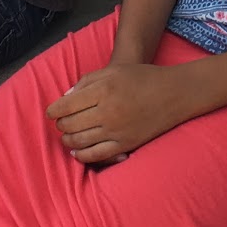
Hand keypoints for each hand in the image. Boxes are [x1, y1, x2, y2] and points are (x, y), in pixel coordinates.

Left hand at [45, 62, 196, 163]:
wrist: (174, 94)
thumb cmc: (142, 78)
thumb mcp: (113, 70)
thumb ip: (86, 81)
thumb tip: (64, 99)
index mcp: (103, 90)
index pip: (65, 105)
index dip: (53, 110)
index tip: (52, 111)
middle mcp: (108, 112)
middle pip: (69, 125)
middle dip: (60, 124)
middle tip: (60, 121)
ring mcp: (116, 131)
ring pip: (79, 142)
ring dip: (67, 139)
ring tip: (67, 135)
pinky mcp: (125, 145)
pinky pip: (95, 155)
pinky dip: (81, 155)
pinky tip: (77, 150)